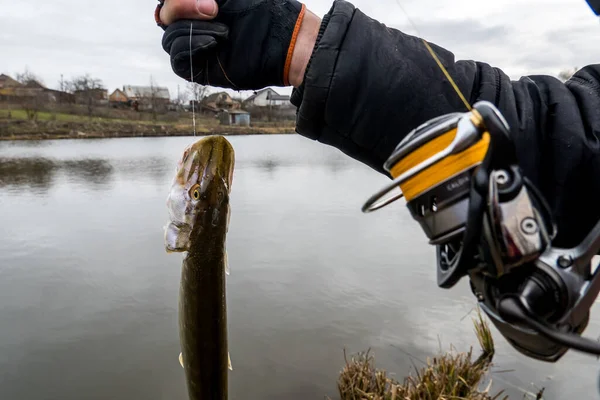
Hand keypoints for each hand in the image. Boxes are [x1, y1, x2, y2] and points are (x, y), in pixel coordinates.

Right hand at [160, 0, 308, 89]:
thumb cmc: (264, 12)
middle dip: (182, 8)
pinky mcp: (200, 68)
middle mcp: (194, 24)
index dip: (177, 0)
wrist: (284, 41)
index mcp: (198, 5)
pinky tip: (211, 43)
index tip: (210, 0)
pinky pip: (178, 60)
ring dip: (192, 28)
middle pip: (165, 17)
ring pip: (170, 38)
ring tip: (223, 31)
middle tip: (214, 8)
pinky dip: (189, 47)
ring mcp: (197, 46)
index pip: (169, 1)